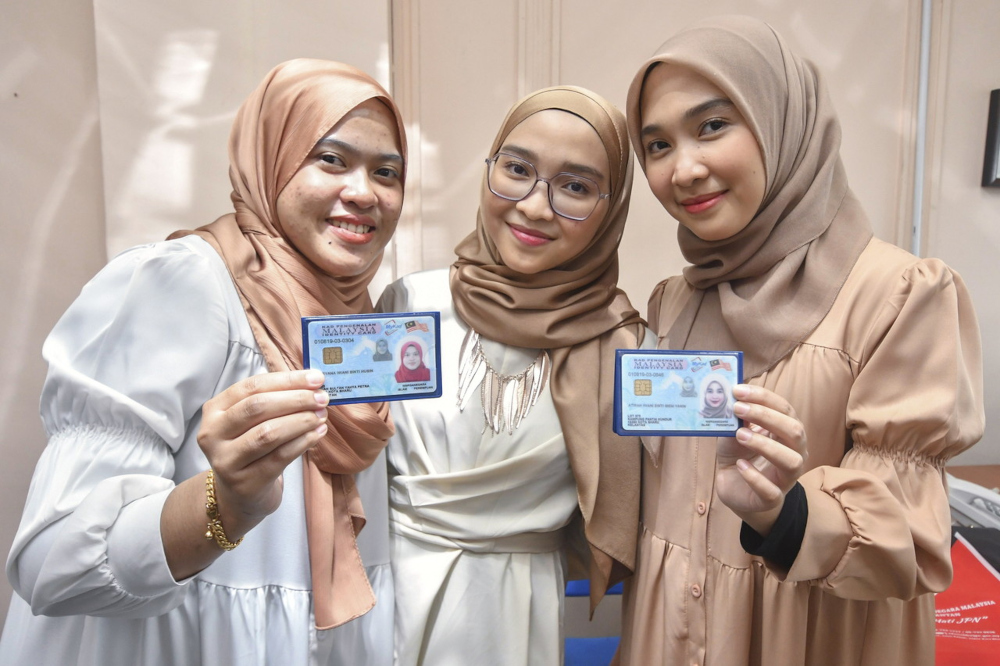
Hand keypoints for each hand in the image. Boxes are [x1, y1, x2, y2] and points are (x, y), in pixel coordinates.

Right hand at [197, 369, 329, 535]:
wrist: (240, 495)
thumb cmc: (251, 448)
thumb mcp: (253, 421)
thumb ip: (275, 400)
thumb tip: (313, 384)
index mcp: (214, 410)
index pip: (252, 386)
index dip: (287, 380)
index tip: (316, 378)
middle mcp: (213, 434)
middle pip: (257, 407)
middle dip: (295, 399)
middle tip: (322, 398)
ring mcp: (225, 460)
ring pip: (268, 433)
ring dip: (300, 421)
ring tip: (321, 416)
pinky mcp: (244, 483)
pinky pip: (279, 457)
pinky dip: (302, 442)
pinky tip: (317, 434)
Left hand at [714, 384, 807, 535]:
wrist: (735, 489)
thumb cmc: (740, 455)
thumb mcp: (734, 433)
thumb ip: (735, 418)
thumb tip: (729, 397)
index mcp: (787, 432)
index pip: (785, 409)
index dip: (763, 397)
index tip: (738, 391)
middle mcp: (795, 453)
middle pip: (794, 431)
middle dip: (766, 416)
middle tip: (738, 408)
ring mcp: (787, 477)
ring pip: (791, 460)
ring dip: (765, 445)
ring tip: (740, 435)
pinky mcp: (773, 499)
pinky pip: (771, 491)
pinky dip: (754, 477)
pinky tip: (740, 465)